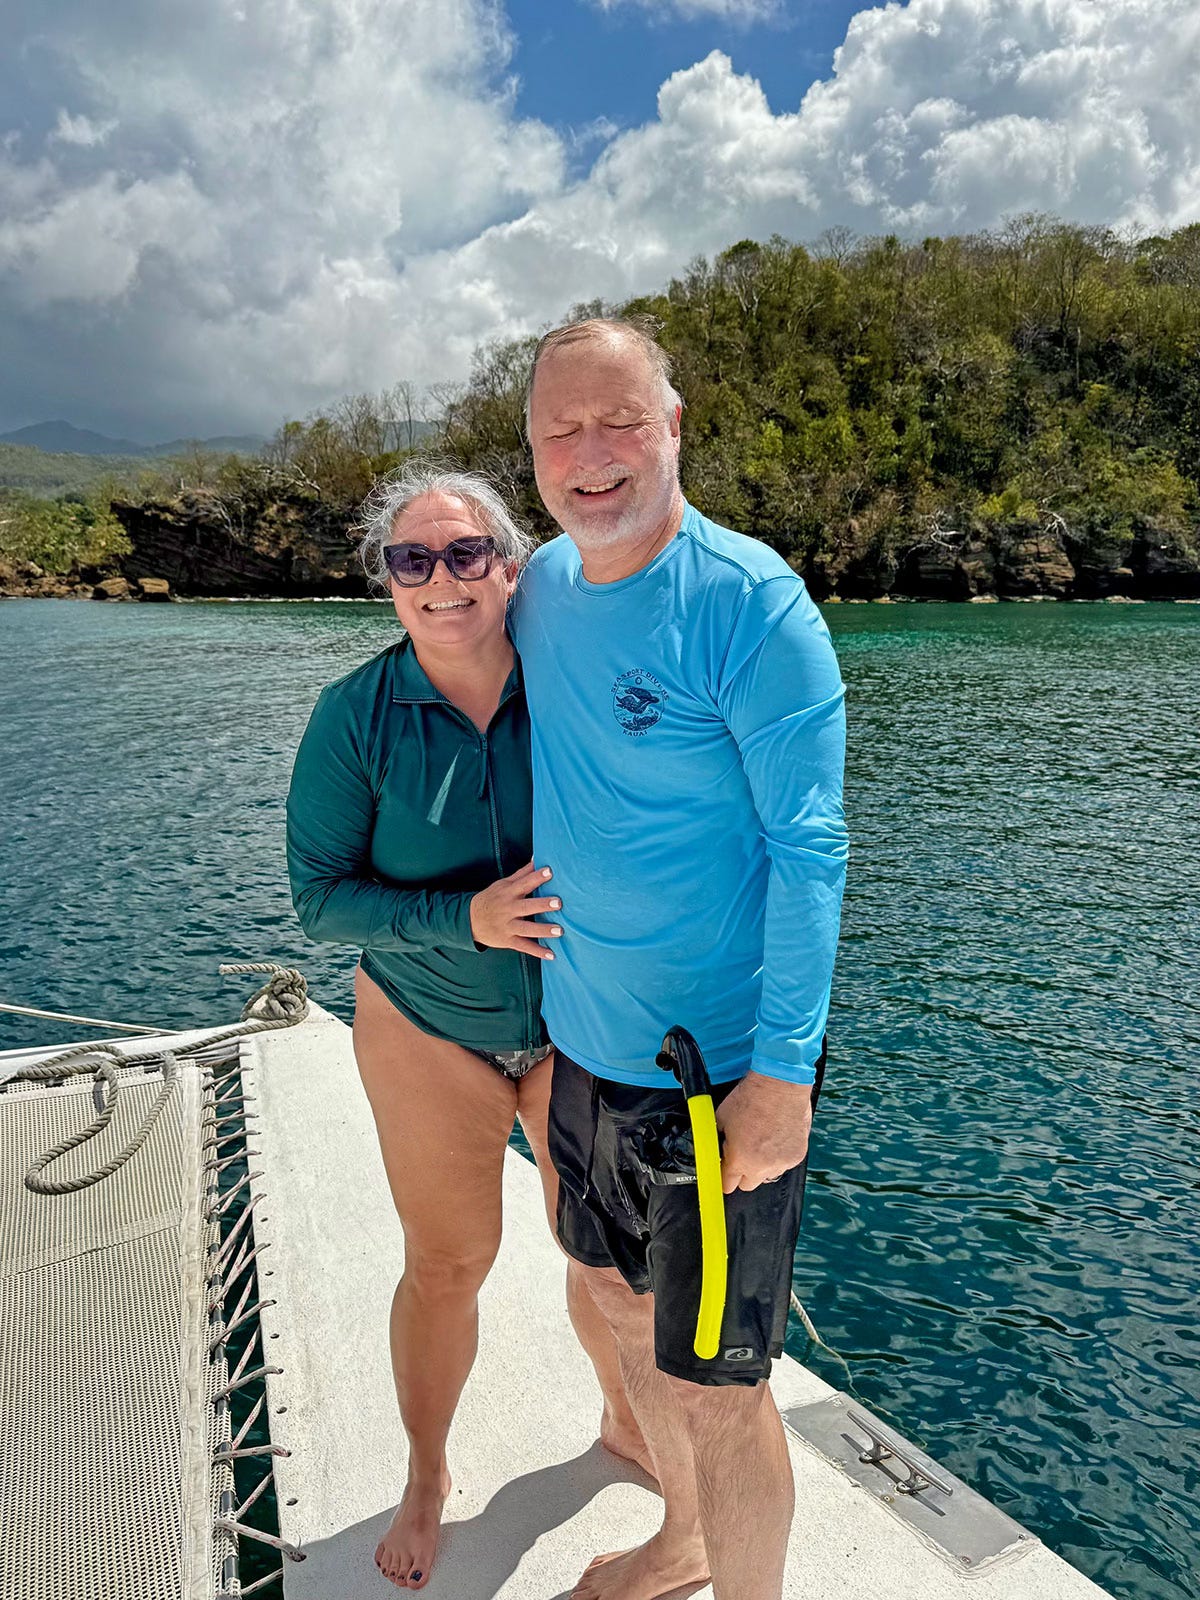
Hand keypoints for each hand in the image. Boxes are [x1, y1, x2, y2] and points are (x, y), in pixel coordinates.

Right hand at [470, 861, 561, 960]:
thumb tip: (537, 857)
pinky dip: (537, 952)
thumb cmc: (492, 899)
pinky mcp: (508, 941)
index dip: (536, 877)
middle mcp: (508, 910)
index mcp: (508, 893)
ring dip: (543, 930)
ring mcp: (508, 927)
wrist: (470, 920)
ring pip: (527, 929)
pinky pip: (524, 947)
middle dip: (542, 905)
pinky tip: (551, 955)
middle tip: (558, 903)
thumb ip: (522, 873)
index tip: (550, 871)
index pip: (524, 883)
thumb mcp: (503, 884)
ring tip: (560, 930)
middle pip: (526, 907)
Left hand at [715, 1072, 813, 1193]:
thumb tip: (710, 1149)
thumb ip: (715, 1140)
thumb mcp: (721, 1118)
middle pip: (747, 1185)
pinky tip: (776, 1137)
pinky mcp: (797, 1156)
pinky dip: (779, 1155)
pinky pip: (784, 1164)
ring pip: (767, 1175)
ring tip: (761, 1141)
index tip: (724, 1169)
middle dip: (742, 1172)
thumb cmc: (752, 1097)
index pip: (726, 1185)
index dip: (723, 1176)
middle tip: (742, 1153)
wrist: (780, 1085)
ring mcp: (781, 1163)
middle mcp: (761, 1167)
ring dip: (762, 1165)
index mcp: (739, 1160)